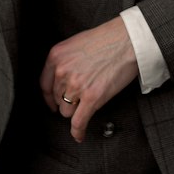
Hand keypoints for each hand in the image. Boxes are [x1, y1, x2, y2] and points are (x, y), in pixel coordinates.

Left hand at [39, 16, 138, 142]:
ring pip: (67, 111)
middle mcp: (62, 71)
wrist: (129, 40)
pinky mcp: (92, 97)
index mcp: (56, 56)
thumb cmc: (108, 39)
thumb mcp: (77, 43)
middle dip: (68, 101)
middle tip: (80, 99)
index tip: (53, 103)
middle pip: (58, 99)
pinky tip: (79, 135)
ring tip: (87, 105)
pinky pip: (79, 121)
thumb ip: (66, 60)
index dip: (49, 98)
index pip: (45, 85)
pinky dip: (78, 131)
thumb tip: (64, 78)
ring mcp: (76, 85)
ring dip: (76, 111)